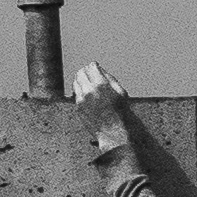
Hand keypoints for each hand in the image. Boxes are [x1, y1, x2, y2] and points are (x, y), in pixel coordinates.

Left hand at [68, 56, 132, 173]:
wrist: (114, 131)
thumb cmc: (121, 112)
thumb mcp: (121, 92)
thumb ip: (109, 78)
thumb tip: (99, 69)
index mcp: (101, 85)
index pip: (91, 67)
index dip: (93, 65)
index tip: (95, 66)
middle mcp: (89, 90)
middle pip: (81, 73)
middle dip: (85, 71)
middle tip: (89, 72)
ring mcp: (82, 99)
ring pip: (76, 82)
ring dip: (80, 79)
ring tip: (87, 81)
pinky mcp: (78, 106)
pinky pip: (76, 93)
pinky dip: (80, 90)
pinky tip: (87, 93)